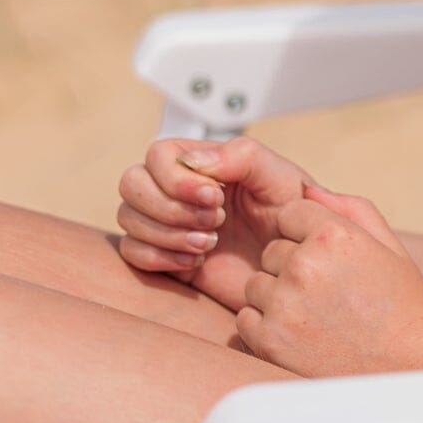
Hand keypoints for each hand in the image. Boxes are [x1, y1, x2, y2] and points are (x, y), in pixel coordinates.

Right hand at [117, 134, 310, 311]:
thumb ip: (240, 156)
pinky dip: (158, 257)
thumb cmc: (293, 215)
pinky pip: (131, 251)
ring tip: (209, 244)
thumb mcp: (278, 177)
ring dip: (166, 233)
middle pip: (131, 182)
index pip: (158, 155)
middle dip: (169, 207)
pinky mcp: (163, 254)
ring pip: (127, 216)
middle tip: (215, 223)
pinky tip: (195, 262)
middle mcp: (177, 188)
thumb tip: (192, 160)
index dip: (177, 178)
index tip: (216, 197)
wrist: (294, 268)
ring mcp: (167, 222)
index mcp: (203, 162)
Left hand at [236, 185, 422, 376]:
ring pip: (256, 285)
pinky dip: (265, 327)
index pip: (291, 214)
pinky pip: (245, 320)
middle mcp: (305, 266)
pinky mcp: (268, 342)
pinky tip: (302, 337)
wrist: (411, 373)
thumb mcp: (391, 248)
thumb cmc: (406, 309)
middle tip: (329, 294)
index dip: (307, 235)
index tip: (330, 259)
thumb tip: (306, 191)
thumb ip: (350, 209)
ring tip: (316, 317)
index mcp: (335, 236)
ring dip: (277, 297)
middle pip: (272, 251)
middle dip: (292, 267)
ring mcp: (283, 306)